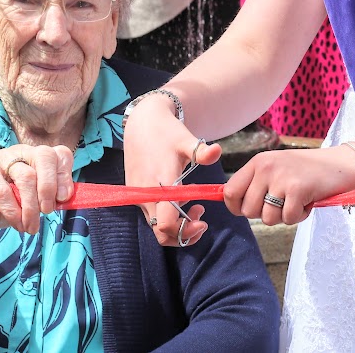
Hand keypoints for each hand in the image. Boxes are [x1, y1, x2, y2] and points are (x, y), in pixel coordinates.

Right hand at [0, 144, 74, 234]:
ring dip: (31, 207)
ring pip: (26, 175)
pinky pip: (2, 189)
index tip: (64, 198)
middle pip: (45, 157)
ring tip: (30, 227)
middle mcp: (22, 151)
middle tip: (48, 211)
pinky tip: (16, 222)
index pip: (59, 154)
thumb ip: (48, 197)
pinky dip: (12, 210)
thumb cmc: (6, 205)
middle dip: (50, 187)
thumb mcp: (31, 202)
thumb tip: (65, 198)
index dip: (65, 174)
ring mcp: (2, 157)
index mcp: (37, 156)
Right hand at [123, 94, 221, 247]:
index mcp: (160, 185)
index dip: (186, 231)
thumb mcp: (186, 139)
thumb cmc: (167, 131)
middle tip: (201, 216)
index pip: (166, 224)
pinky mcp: (137, 194)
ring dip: (177, 224)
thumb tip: (217, 151)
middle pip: (161, 233)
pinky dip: (167, 215)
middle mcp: (146, 195)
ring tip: (194, 204)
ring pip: (155, 227)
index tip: (203, 219)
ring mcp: (139, 196)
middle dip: (184, 233)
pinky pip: (151, 215)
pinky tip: (181, 196)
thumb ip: (201, 151)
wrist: (141, 122)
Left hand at [223, 146, 354, 225]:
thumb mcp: (276, 169)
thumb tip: (234, 205)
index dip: (237, 207)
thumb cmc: (307, 171)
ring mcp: (281, 177)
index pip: (230, 191)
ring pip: (268, 218)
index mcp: (258, 162)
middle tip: (284, 202)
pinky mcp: (298, 189)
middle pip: (248, 210)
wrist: (341, 163)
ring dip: (285, 216)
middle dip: (266, 214)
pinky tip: (308, 201)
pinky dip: (300, 216)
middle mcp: (266, 167)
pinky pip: (288, 219)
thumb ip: (256, 184)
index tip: (254, 209)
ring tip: (298, 199)